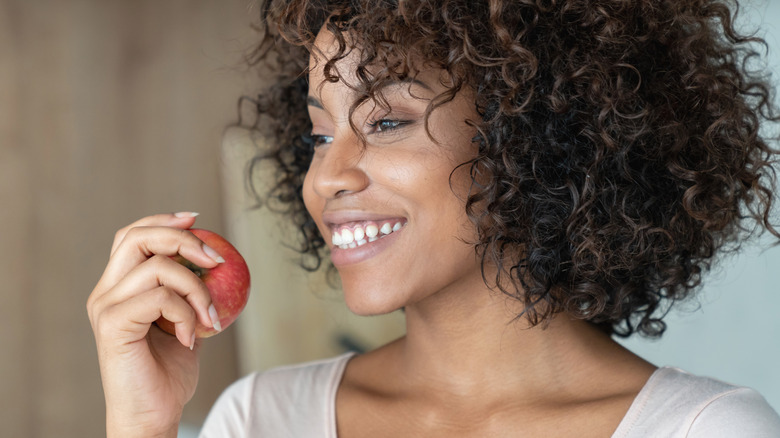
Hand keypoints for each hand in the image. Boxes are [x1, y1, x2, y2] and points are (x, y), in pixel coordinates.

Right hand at [87, 213, 221, 437]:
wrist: (154, 414)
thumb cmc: (169, 373)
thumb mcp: (185, 321)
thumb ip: (189, 292)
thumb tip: (216, 260)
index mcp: (119, 288)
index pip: (133, 236)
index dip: (163, 220)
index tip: (197, 219)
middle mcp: (105, 292)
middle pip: (137, 237)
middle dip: (182, 238)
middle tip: (215, 260)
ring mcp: (105, 307)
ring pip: (156, 266)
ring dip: (196, 287)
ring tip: (210, 317)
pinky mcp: (113, 324)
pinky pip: (161, 298)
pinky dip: (187, 313)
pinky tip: (193, 337)